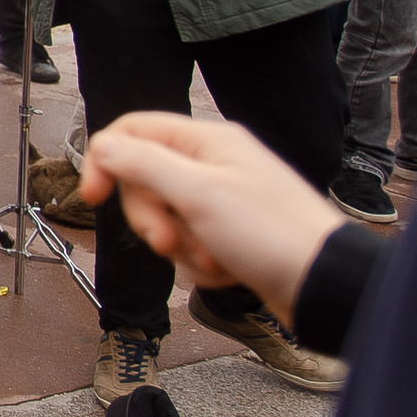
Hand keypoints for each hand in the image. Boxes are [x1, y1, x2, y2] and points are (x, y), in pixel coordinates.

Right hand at [77, 112, 346, 325]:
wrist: (324, 285)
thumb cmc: (269, 233)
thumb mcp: (197, 193)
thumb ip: (142, 163)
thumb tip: (102, 145)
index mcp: (207, 141)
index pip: (133, 131)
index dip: (105, 161)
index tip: (92, 198)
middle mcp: (213, 164)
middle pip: (145, 180)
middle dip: (150, 217)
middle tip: (166, 241)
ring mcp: (222, 201)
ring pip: (165, 217)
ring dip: (179, 245)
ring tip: (213, 258)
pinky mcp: (230, 235)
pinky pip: (189, 243)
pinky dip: (200, 261)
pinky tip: (227, 269)